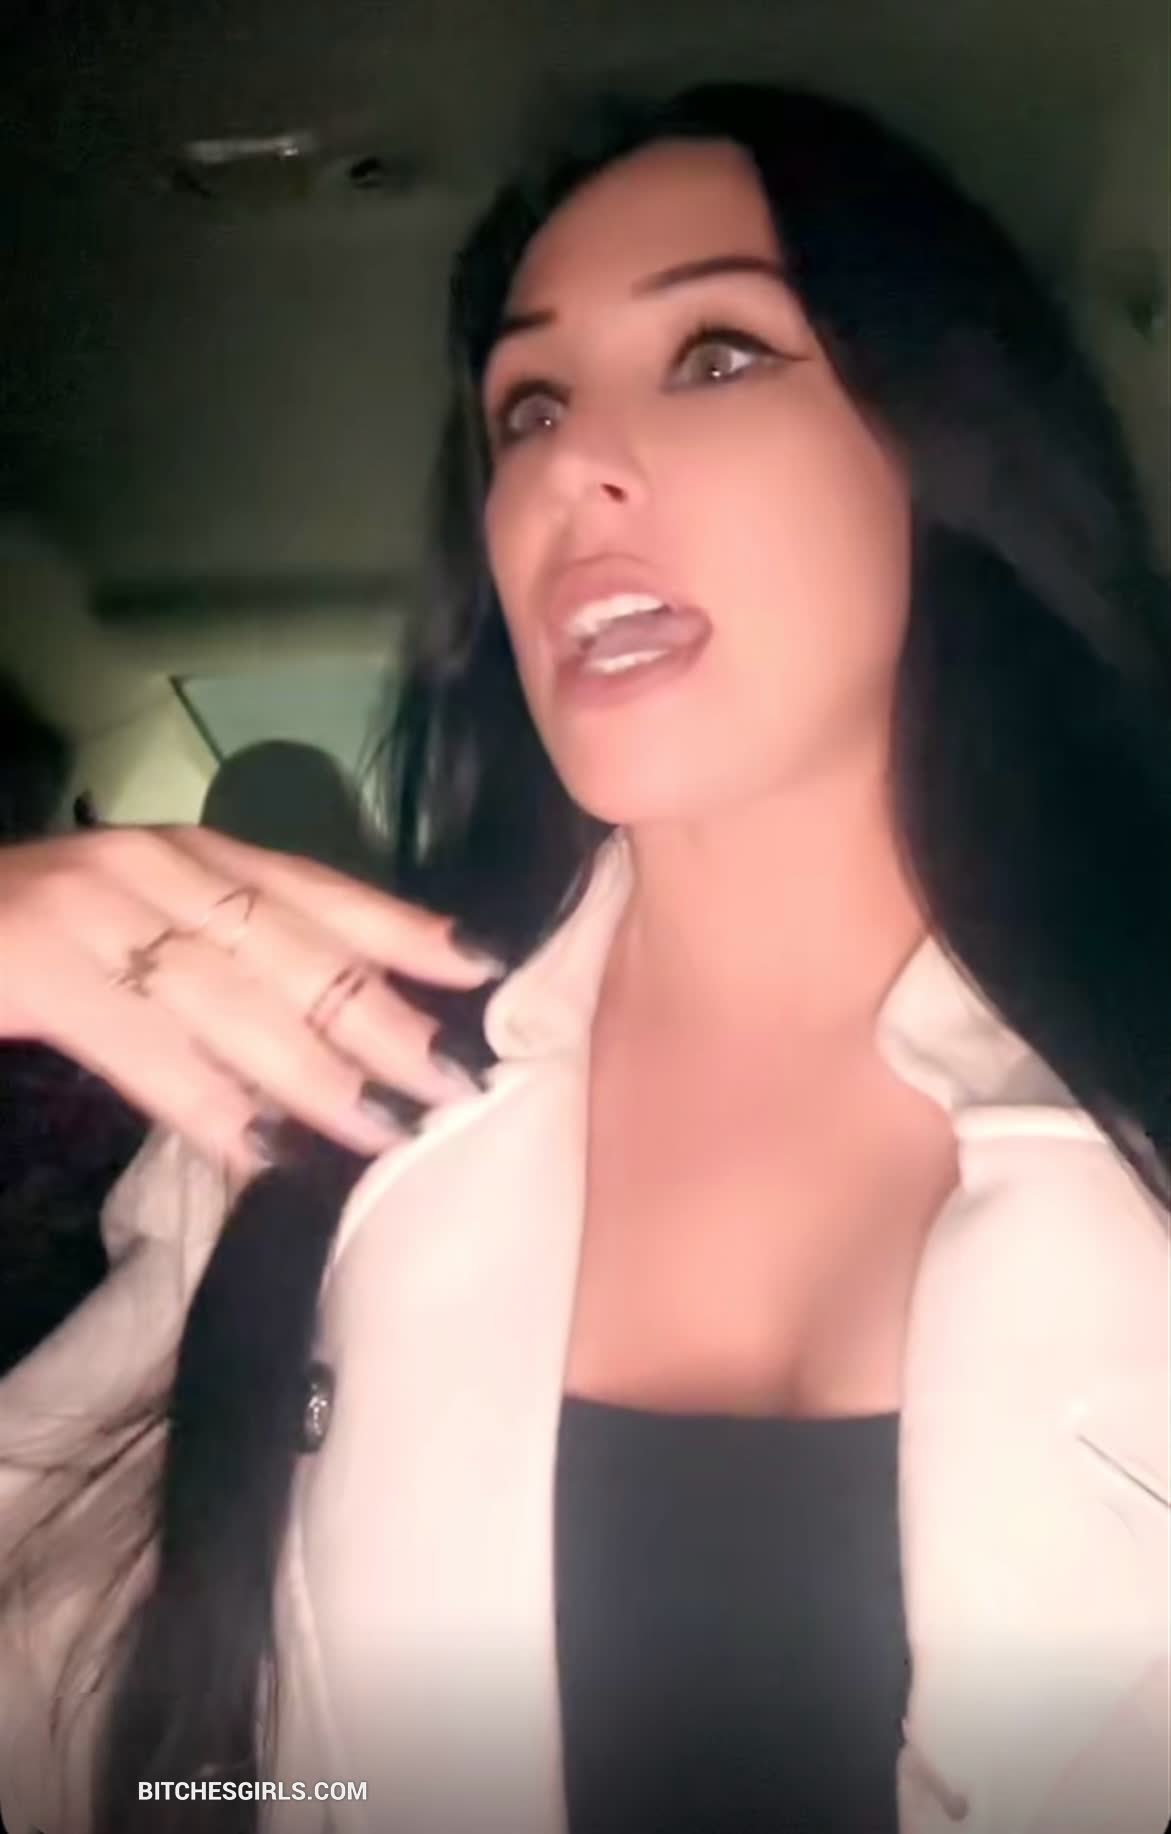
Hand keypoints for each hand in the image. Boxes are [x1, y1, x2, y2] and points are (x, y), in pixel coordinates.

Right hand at [0, 826, 503, 1176]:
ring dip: (315, 1072)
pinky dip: (209, 1105)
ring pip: (232, 1000)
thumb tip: (333, 1026)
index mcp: (181, 854)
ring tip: (383, 1128)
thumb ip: (222, 955)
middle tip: (454, 1082)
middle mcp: (149, 867)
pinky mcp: (36, 968)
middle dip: (378, 1020)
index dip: (399, 930)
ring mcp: (90, 911)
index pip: (315, 889)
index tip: (480, 969)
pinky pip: (144, 1048)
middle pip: (292, 949)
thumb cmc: (27, 931)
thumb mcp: (136, 922)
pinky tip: (264, 1153)